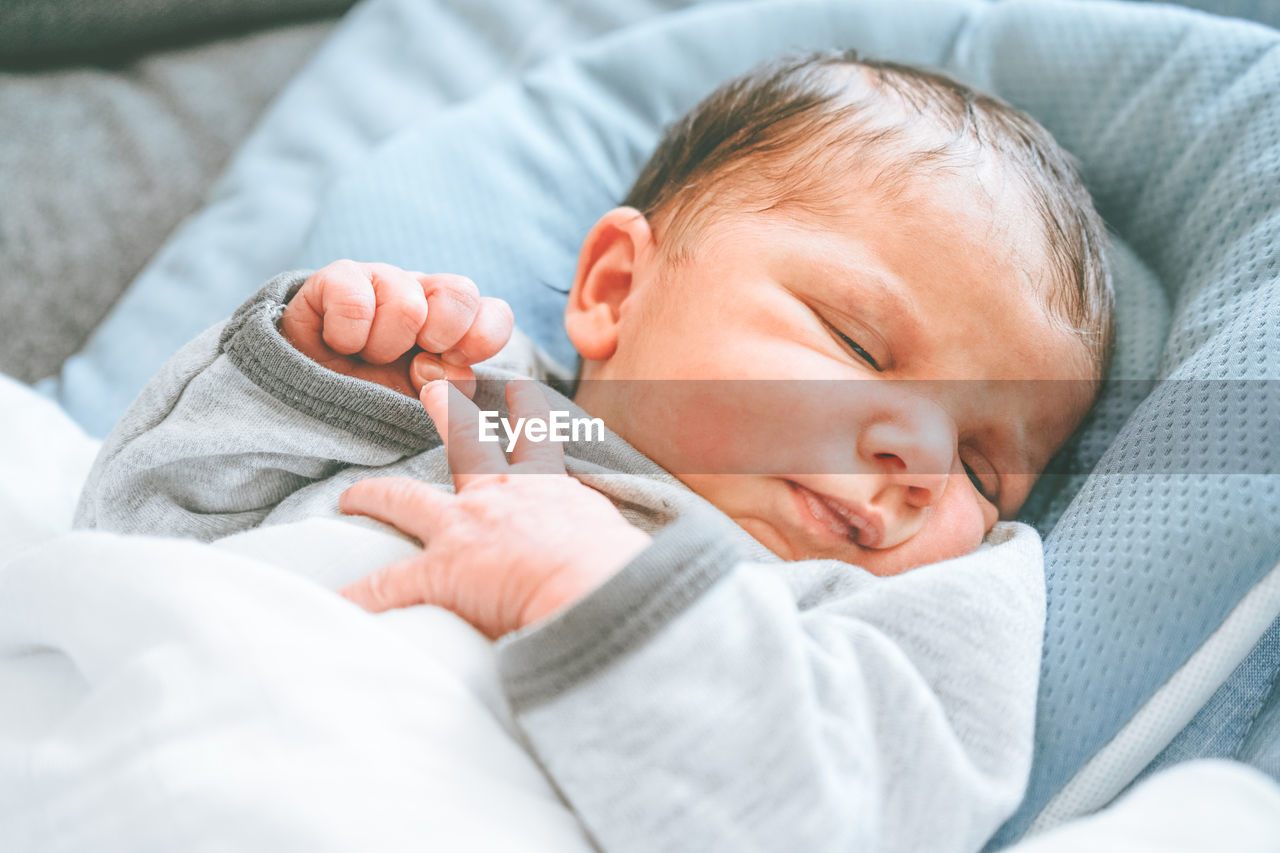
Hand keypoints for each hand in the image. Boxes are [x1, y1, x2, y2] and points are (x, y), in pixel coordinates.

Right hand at [279, 260, 513, 396]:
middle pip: (461, 291)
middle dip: (439, 337)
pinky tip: (340, 343)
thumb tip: (449, 369)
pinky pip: (355, 301)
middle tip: (411, 359)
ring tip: (368, 356)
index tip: (454, 362)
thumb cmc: (373, 395)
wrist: (308, 393)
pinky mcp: (337, 277)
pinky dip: (347, 335)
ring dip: (385, 346)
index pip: (494, 313)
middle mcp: (424, 293)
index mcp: (454, 323)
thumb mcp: (419, 402)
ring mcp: (382, 279)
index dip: (482, 339)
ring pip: (408, 303)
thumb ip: (448, 388)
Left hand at [337, 379, 651, 636]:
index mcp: (548, 489)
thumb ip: (606, 538)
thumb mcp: (617, 541)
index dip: (529, 415)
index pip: (538, 442)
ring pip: (405, 500)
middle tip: (434, 391)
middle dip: (448, 417)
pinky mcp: (439, 572)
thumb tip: (626, 559)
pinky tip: (331, 604)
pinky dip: (356, 596)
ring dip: (372, 496)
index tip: (521, 392)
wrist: (594, 589)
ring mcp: (463, 530)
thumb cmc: (618, 572)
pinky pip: (384, 585)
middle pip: (467, 445)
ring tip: (350, 495)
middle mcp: (499, 497)